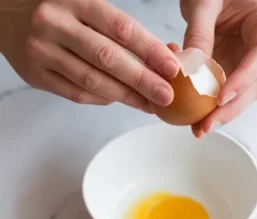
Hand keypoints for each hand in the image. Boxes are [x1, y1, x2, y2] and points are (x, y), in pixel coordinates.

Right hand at [0, 0, 178, 111]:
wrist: (4, 11)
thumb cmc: (58, 7)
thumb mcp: (84, 3)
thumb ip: (118, 28)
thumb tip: (163, 57)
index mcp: (74, 1)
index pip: (120, 28)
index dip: (150, 50)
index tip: (172, 68)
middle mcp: (54, 24)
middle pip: (108, 58)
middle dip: (143, 80)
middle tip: (167, 95)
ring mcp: (40, 51)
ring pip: (92, 81)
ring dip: (127, 96)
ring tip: (151, 104)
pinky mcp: (33, 74)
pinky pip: (76, 93)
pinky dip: (102, 98)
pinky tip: (121, 100)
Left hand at [179, 0, 256, 137]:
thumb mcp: (203, 3)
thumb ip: (199, 32)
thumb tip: (193, 68)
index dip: (244, 79)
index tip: (222, 97)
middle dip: (233, 106)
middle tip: (207, 123)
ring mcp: (252, 61)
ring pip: (246, 94)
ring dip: (223, 112)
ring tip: (199, 127)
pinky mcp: (236, 71)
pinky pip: (227, 91)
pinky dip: (211, 104)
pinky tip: (195, 116)